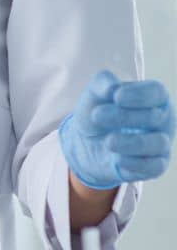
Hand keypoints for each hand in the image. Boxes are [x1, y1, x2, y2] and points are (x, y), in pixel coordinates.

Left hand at [59, 69, 174, 187]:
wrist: (87, 143)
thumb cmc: (98, 112)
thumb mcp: (93, 93)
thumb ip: (102, 83)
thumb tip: (113, 88)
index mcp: (153, 97)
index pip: (157, 92)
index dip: (139, 95)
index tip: (116, 97)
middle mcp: (163, 119)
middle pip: (155, 117)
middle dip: (124, 117)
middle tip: (96, 116)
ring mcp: (162, 143)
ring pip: (158, 143)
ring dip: (131, 142)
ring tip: (108, 141)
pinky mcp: (155, 165)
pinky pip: (155, 166)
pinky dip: (136, 163)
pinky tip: (118, 159)